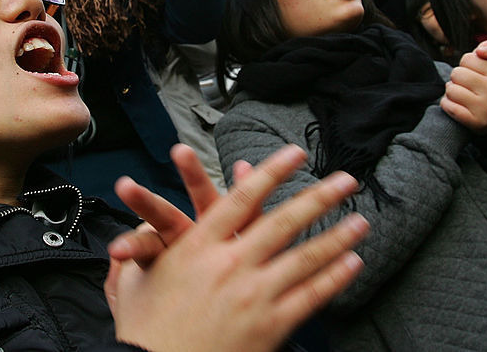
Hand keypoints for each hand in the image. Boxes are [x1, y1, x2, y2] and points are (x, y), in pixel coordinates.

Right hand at [105, 144, 368, 351]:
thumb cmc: (143, 333)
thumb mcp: (132, 283)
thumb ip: (134, 253)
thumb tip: (126, 239)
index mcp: (196, 246)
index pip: (240, 197)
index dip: (270, 171)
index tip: (295, 153)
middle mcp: (229, 263)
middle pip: (283, 220)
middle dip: (319, 196)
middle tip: (346, 180)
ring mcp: (253, 295)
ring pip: (305, 257)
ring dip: (337, 236)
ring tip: (360, 220)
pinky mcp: (270, 326)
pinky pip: (311, 296)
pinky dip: (334, 277)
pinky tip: (352, 263)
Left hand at [441, 37, 486, 134]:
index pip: (468, 58)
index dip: (468, 64)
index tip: (477, 73)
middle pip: (457, 72)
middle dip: (459, 78)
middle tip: (470, 86)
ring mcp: (486, 108)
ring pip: (450, 89)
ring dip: (453, 91)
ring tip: (465, 95)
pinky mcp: (475, 122)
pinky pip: (447, 105)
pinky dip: (448, 104)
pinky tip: (459, 106)